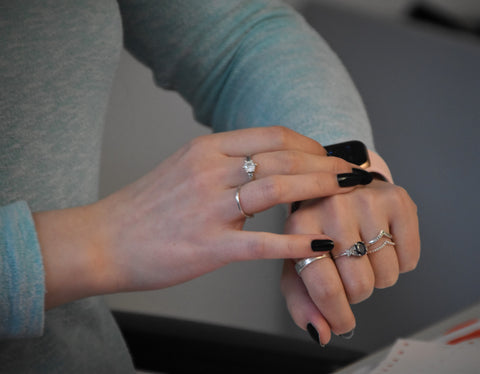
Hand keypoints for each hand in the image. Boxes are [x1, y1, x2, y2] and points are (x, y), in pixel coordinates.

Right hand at [95, 126, 373, 292]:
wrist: (103, 240)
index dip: (308, 142)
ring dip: (319, 188)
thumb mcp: (183, 169)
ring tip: (348, 193)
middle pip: (282, 157)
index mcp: (205, 150)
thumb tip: (265, 167)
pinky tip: (321, 243)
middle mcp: (209, 171)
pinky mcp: (208, 246)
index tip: (328, 153)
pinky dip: (297, 242)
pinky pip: (262, 242)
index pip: (271, 135)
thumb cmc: (145, 209)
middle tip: (352, 171)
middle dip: (325, 163)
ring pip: (277, 188)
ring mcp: (209, 208)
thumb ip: (222, 164)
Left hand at [280, 178, 419, 345]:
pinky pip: (409, 260)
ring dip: (377, 277)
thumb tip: (320, 333)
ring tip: (363, 254)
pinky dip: (399, 264)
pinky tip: (382, 244)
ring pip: (386, 275)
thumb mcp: (297, 264)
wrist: (336, 190)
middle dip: (356, 292)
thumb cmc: (314, 233)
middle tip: (349, 273)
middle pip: (360, 286)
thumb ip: (302, 303)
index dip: (338, 316)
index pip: (326, 287)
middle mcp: (332, 207)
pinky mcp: (396, 199)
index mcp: (299, 225)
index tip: (343, 324)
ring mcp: (366, 200)